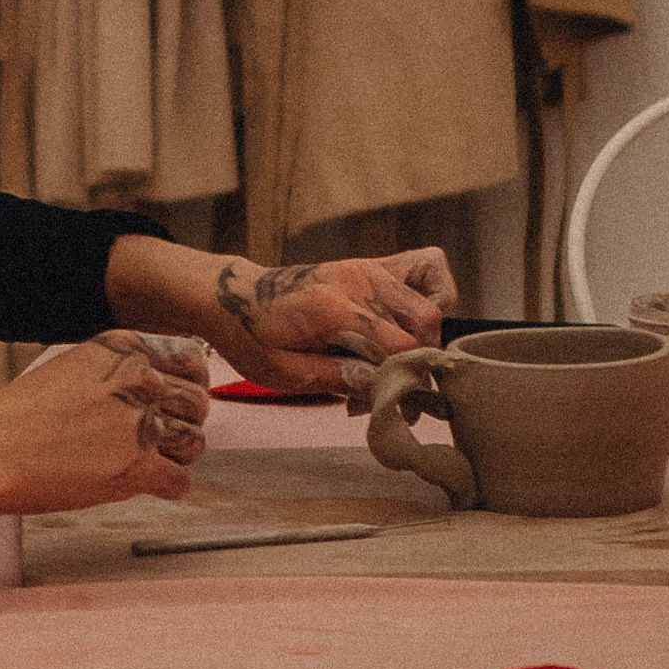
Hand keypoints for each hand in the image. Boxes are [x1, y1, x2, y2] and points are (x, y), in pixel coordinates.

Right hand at [0, 331, 208, 512]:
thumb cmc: (22, 416)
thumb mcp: (74, 368)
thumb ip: (122, 373)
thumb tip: (163, 389)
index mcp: (122, 349)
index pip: (189, 360)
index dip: (190, 384)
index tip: (181, 400)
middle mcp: (137, 380)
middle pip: (197, 403)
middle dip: (183, 423)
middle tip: (157, 437)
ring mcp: (141, 423)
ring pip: (195, 443)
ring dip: (175, 457)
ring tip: (142, 460)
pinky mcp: (138, 468)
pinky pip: (180, 482)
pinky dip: (164, 488)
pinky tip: (137, 482)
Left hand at [214, 248, 454, 395]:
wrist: (231, 296)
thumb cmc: (252, 336)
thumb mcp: (281, 372)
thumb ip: (335, 379)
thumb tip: (381, 386)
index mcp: (330, 308)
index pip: (399, 344)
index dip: (404, 379)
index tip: (392, 403)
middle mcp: (355, 281)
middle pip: (425, 321)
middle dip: (421, 361)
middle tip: (396, 388)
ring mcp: (366, 269)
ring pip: (434, 298)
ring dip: (429, 336)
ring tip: (403, 359)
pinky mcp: (371, 265)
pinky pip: (427, 266)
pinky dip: (437, 292)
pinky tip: (416, 323)